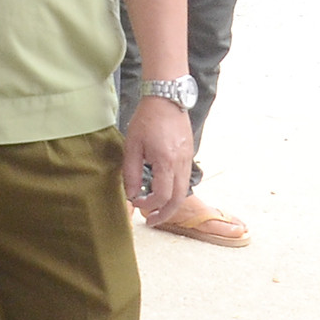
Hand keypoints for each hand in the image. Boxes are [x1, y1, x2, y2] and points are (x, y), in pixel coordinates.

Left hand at [121, 95, 194, 218]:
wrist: (167, 98)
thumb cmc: (148, 119)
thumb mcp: (132, 145)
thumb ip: (131, 172)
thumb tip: (130, 193)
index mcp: (166, 161)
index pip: (162, 195)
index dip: (149, 205)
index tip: (136, 202)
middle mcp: (181, 163)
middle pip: (178, 199)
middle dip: (165, 214)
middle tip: (152, 221)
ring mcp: (188, 159)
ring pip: (184, 190)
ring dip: (171, 204)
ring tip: (157, 209)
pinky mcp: (189, 155)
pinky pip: (185, 179)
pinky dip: (175, 190)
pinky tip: (163, 190)